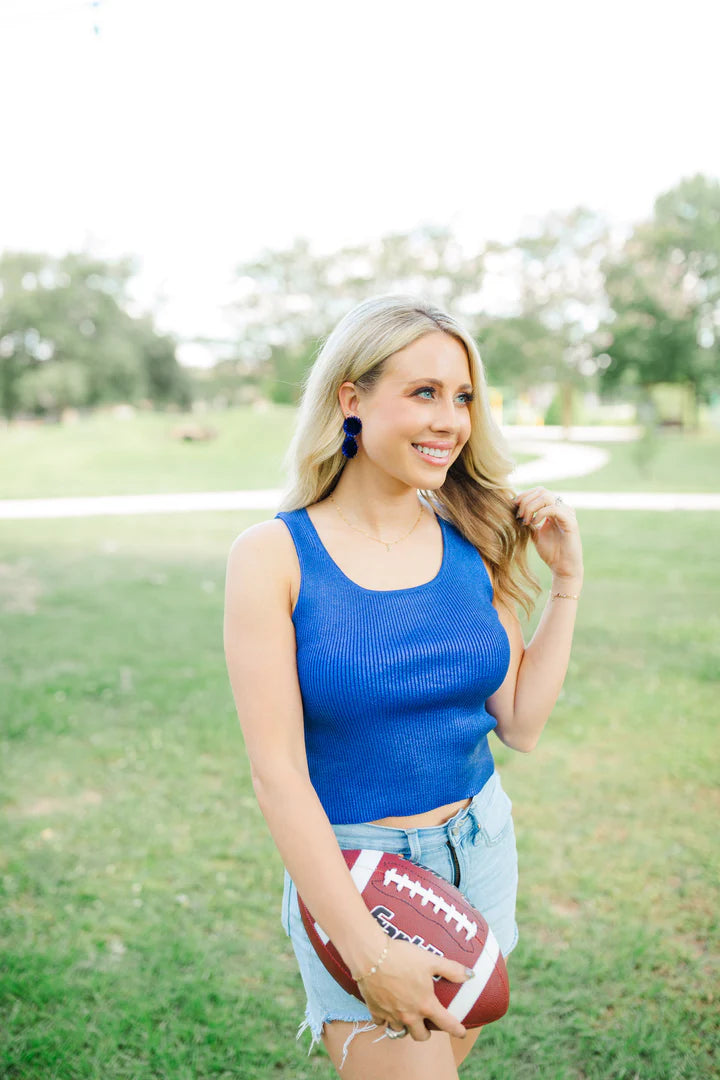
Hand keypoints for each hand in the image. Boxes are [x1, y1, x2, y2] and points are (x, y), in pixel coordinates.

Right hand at [356, 937, 470, 1041]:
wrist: (371, 956)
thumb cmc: (402, 957)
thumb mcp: (430, 960)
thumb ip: (451, 969)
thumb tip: (471, 975)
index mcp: (425, 1005)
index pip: (446, 1024)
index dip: (457, 1030)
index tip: (461, 1033)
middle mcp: (409, 1015)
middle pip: (420, 1036)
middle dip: (425, 1033)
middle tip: (427, 1023)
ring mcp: (391, 1015)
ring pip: (400, 1032)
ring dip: (404, 1027)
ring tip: (406, 1017)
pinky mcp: (375, 1010)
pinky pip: (381, 1022)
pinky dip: (385, 1019)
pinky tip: (387, 1009)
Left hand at [513, 487, 582, 580]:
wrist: (563, 568)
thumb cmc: (550, 552)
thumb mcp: (534, 533)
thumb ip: (528, 520)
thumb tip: (513, 509)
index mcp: (554, 508)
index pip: (538, 491)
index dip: (524, 495)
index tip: (513, 507)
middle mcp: (562, 508)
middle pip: (542, 491)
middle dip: (526, 500)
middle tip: (518, 515)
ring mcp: (567, 513)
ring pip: (547, 497)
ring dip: (531, 507)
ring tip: (525, 520)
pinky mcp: (571, 522)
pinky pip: (554, 509)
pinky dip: (541, 514)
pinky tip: (534, 523)